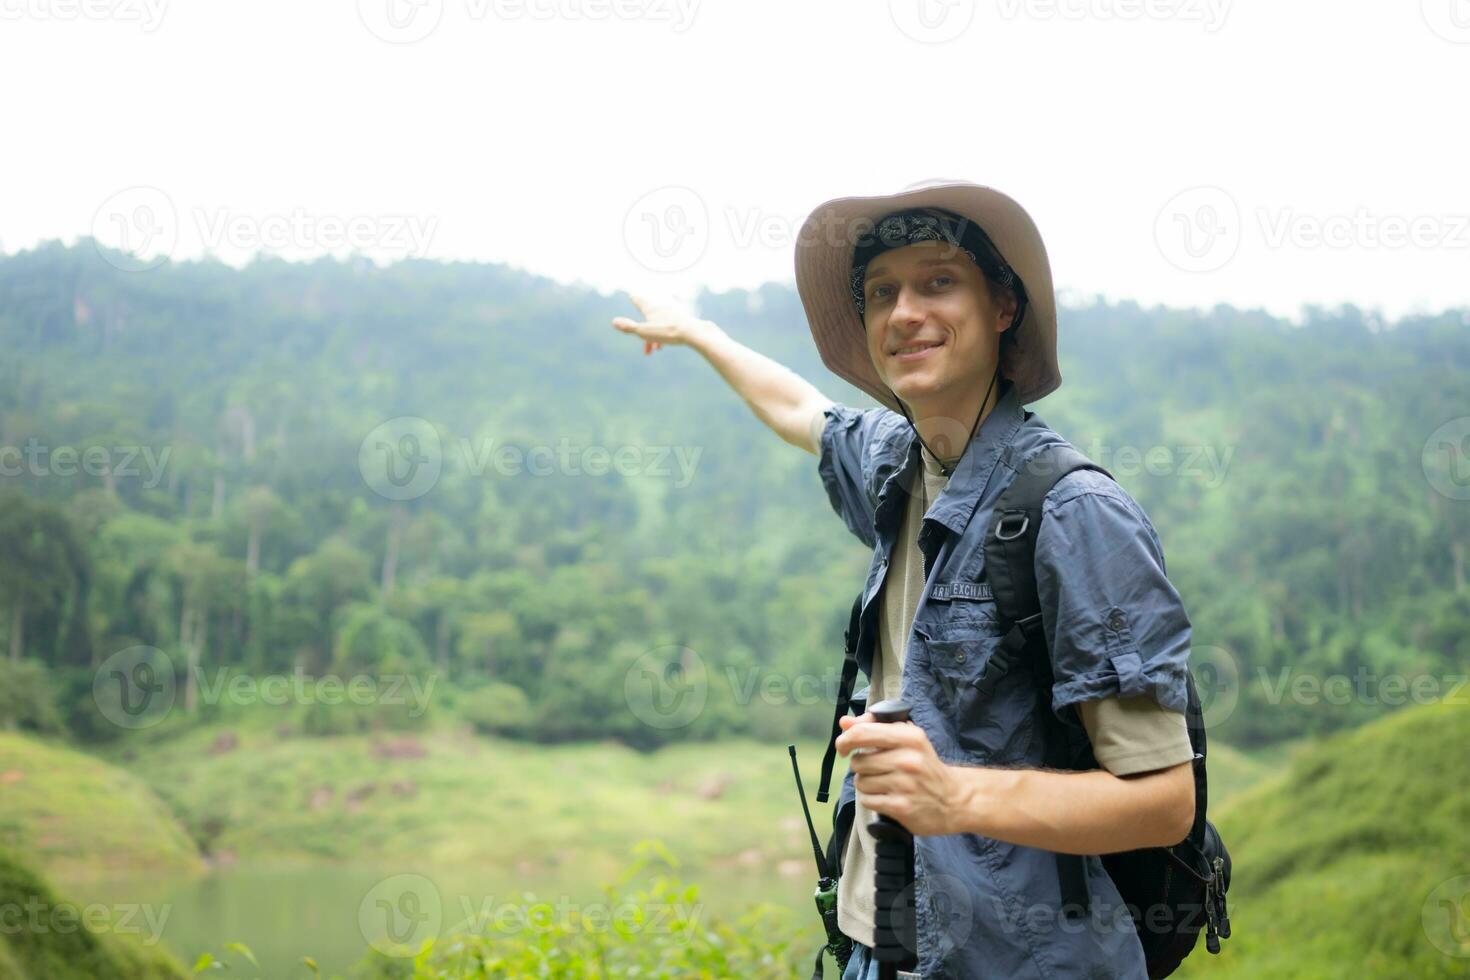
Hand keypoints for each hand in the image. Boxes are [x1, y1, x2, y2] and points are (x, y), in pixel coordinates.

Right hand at [610, 292, 718, 354]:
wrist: (693, 333)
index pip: (638, 299)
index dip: (634, 297)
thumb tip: (614, 321)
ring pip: (658, 322)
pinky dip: (663, 334)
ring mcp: (672, 311)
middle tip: (643, 345)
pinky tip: (663, 345)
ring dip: (653, 336)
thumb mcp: (644, 332)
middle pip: (647, 315)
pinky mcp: (682, 318)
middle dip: (643, 330)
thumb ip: (629, 327)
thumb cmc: (668, 332)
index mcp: (650, 307)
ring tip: (654, 350)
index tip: (631, 294)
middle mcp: (661, 306)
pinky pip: (668, 325)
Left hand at [835, 711, 967, 836]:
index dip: (845, 740)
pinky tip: (886, 797)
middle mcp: (908, 759)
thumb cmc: (925, 766)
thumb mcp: (907, 739)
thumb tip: (844, 722)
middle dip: (861, 766)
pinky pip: (867, 800)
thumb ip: (874, 727)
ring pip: (861, 782)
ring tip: (884, 783)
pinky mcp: (901, 807)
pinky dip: (871, 799)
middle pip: (858, 761)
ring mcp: (904, 785)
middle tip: (876, 768)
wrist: (953, 799)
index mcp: (909, 737)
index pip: (863, 733)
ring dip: (867, 784)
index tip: (843, 747)